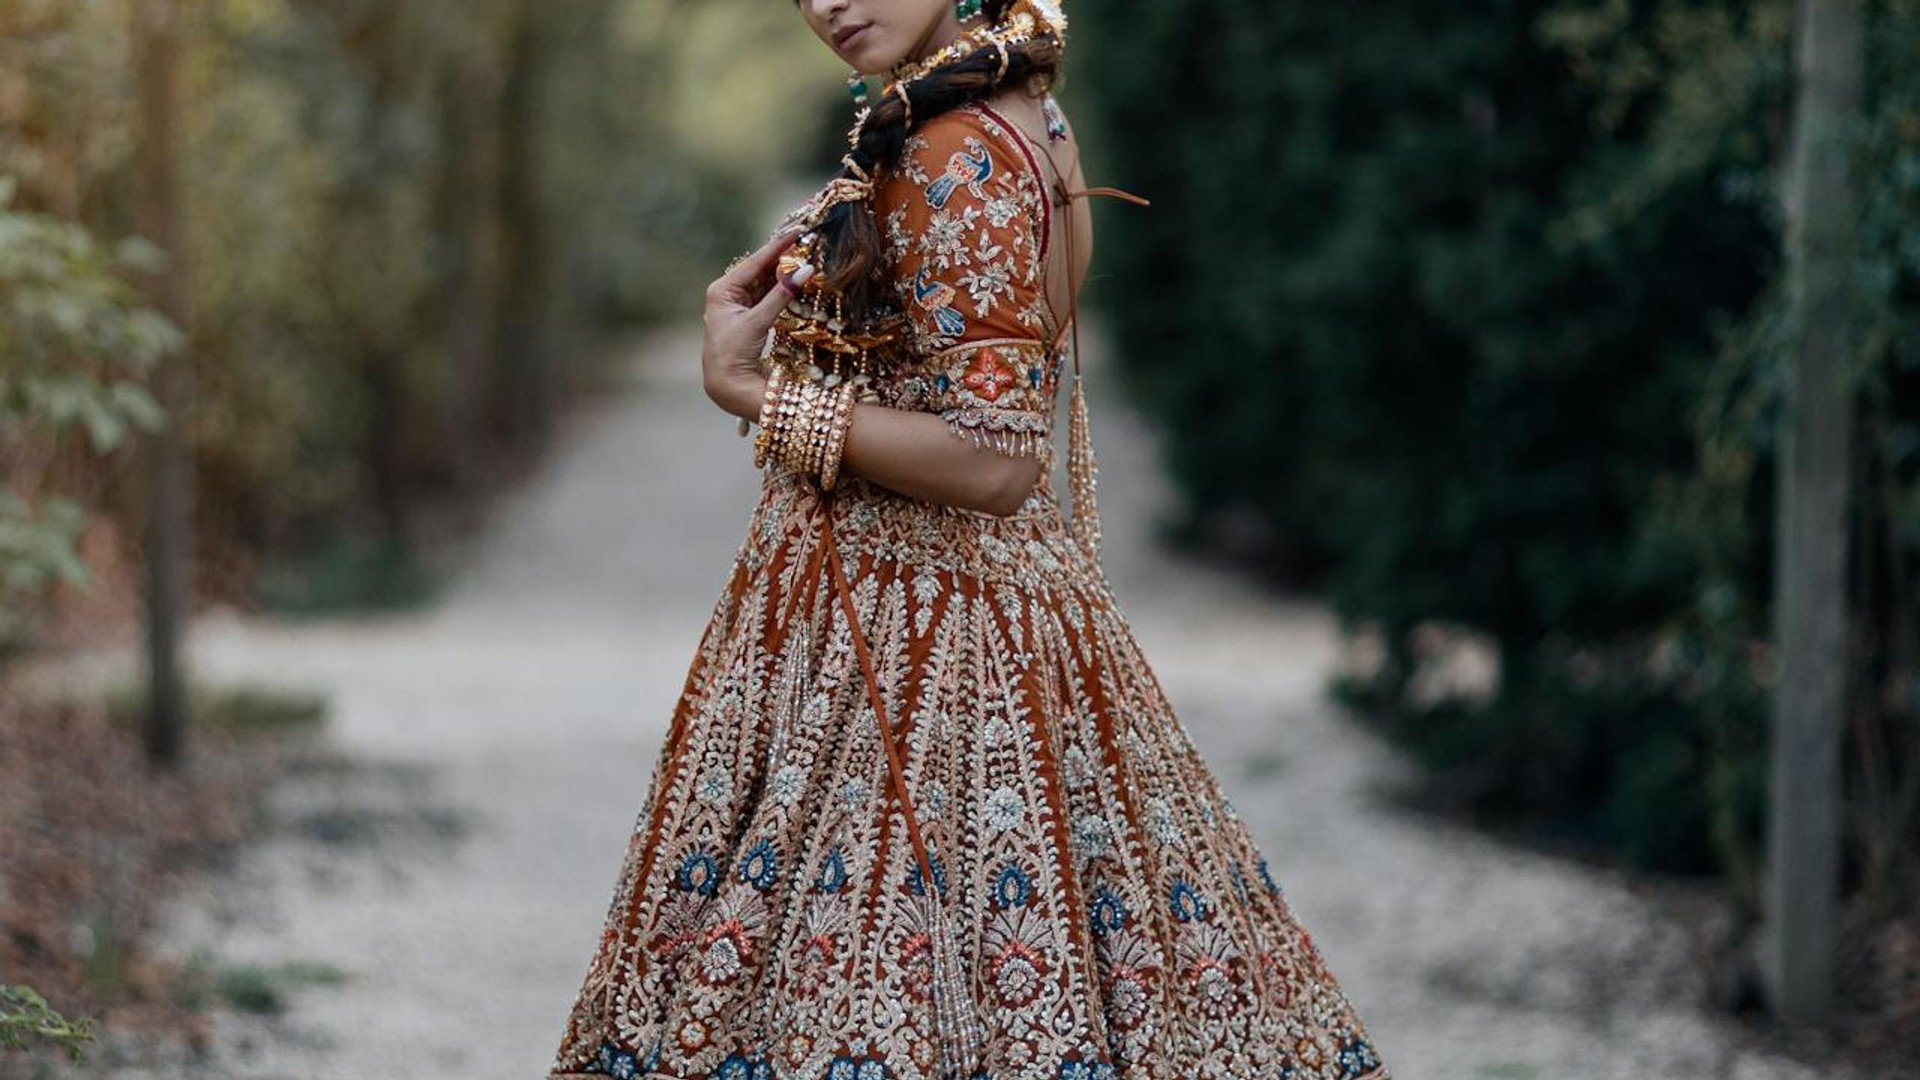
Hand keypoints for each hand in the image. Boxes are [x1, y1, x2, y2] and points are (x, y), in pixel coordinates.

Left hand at [702, 229, 815, 420]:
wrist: (727, 383)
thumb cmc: (733, 351)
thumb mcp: (757, 321)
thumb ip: (781, 296)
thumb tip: (805, 271)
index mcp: (722, 290)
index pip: (754, 262)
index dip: (777, 246)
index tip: (797, 231)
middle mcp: (728, 293)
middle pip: (759, 269)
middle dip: (782, 257)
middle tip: (805, 241)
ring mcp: (738, 305)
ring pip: (765, 282)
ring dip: (783, 272)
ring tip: (804, 256)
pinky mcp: (748, 316)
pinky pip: (767, 296)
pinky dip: (781, 288)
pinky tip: (795, 278)